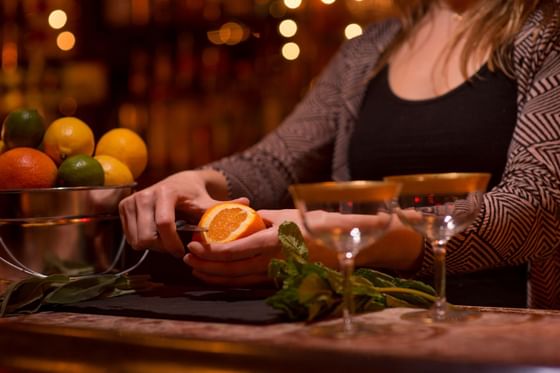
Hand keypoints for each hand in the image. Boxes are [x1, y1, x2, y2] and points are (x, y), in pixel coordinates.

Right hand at [119, 169, 245, 257]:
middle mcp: (145, 195)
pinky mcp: (123, 207)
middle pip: (146, 236)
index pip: (163, 225)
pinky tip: (158, 236)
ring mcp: (132, 201)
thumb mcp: (208, 201)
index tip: (182, 252)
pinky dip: (143, 241)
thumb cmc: (195, 194)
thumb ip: (224, 207)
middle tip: (176, 248)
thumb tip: (247, 204)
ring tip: (168, 241)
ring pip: (136, 239)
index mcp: (166, 192)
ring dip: (153, 246)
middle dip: (162, 248)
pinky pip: (130, 237)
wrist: (178, 182)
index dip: (172, 244)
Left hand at [184, 209, 302, 286]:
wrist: (335, 243)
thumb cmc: (308, 224)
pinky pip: (246, 282)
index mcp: (270, 241)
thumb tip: (237, 218)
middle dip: (205, 266)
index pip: (234, 251)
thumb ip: (258, 217)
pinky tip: (214, 276)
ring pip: (236, 280)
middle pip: (230, 269)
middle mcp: (270, 261)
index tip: (195, 246)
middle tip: (188, 258)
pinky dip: (227, 280)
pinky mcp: (275, 280)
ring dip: (213, 276)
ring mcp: (272, 273)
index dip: (211, 252)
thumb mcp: (282, 215)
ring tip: (195, 268)